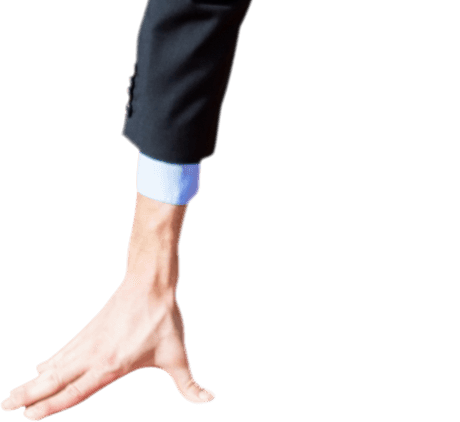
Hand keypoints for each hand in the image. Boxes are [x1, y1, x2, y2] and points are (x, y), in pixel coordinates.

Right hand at [1, 275, 213, 418]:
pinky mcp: (91, 329)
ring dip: (33, 381)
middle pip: (56, 380)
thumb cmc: (165, 319)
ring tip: (11, 395)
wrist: (151, 281)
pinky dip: (52, 361)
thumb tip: (210, 399)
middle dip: (29, 395)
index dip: (53, 405)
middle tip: (4, 406)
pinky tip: (41, 369)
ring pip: (56, 365)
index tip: (30, 415)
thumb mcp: (178, 355)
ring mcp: (90, 341)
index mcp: (111, 366)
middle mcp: (94, 355)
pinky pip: (66, 350)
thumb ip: (190, 383)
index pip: (77, 391)